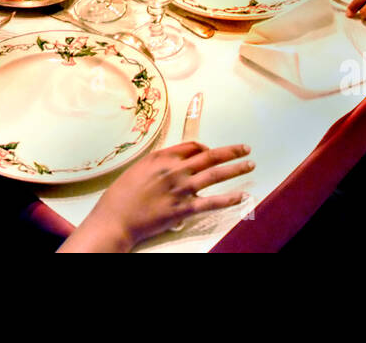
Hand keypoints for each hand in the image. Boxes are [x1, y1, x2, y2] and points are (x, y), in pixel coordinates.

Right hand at [60, 142, 252, 251]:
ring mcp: (180, 190)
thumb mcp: (139, 169)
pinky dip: (228, 199)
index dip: (206, 147)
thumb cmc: (122, 195)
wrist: (115, 219)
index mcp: (162, 158)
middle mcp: (174, 170)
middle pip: (209, 156)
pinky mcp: (182, 209)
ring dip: (235, 169)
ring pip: (214, 175)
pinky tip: (241, 196)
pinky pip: (210, 203)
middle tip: (246, 149)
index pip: (192, 145)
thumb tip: (176, 160)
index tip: (214, 151)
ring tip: (250, 165)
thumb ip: (159, 162)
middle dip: (231, 151)